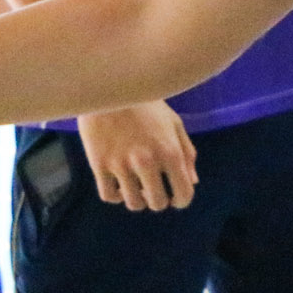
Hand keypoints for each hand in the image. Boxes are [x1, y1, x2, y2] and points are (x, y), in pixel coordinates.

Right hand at [77, 102, 197, 209]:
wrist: (113, 89)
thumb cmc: (148, 105)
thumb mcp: (175, 124)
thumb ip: (187, 154)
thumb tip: (192, 182)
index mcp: (171, 152)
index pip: (183, 194)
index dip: (181, 200)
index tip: (176, 197)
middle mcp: (148, 162)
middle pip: (157, 203)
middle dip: (159, 200)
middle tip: (154, 190)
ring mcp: (122, 165)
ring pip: (133, 204)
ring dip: (137, 199)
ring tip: (137, 187)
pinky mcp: (100, 165)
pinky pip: (109, 196)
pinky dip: (116, 196)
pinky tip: (119, 184)